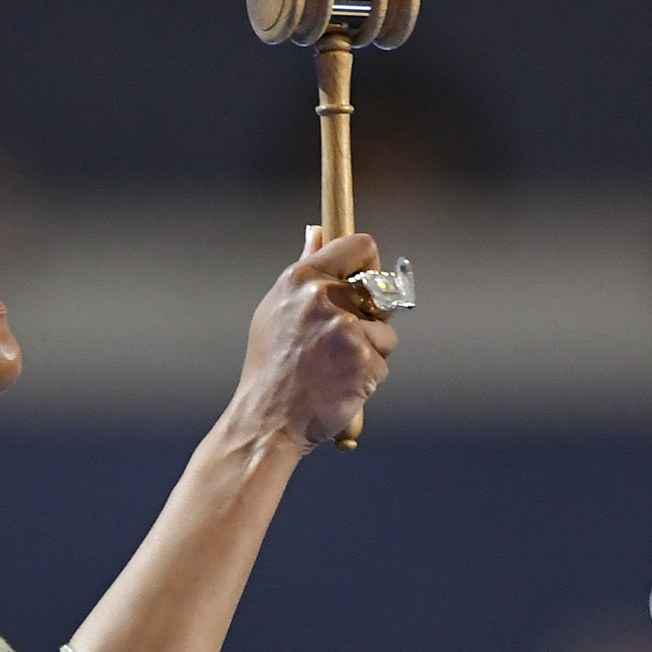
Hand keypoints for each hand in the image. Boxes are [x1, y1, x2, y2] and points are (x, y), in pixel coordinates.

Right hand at [231, 227, 398, 450]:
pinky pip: (382, 364)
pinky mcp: (362, 362)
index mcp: (301, 278)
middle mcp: (322, 298)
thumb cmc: (271, 368)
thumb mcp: (276, 308)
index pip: (361, 245)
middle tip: (341, 343)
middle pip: (379, 292)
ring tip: (334, 369)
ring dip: (370, 352)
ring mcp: (345, 330)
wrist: (266, 421)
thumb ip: (305, 267)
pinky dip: (367, 379)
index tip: (366, 282)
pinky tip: (339, 387)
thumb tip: (317, 230)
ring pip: (385, 334)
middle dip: (370, 318)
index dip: (370, 264)